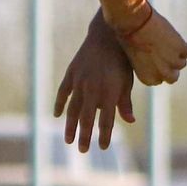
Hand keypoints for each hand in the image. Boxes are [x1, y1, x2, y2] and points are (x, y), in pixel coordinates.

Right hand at [54, 24, 135, 151]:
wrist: (108, 35)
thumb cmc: (122, 60)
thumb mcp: (127, 81)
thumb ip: (125, 102)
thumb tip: (129, 121)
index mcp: (109, 92)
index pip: (106, 120)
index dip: (105, 135)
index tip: (103, 147)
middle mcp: (93, 89)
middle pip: (87, 118)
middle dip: (84, 136)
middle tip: (82, 150)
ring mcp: (80, 81)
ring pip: (72, 109)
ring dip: (70, 126)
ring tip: (68, 139)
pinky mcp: (71, 73)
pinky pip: (63, 92)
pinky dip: (59, 104)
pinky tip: (56, 115)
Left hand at [113, 6, 186, 86]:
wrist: (135, 23)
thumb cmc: (129, 37)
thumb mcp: (134, 57)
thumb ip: (146, 64)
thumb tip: (155, 61)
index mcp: (148, 78)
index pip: (159, 80)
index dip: (159, 70)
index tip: (156, 60)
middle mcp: (162, 74)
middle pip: (173, 77)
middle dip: (170, 67)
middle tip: (166, 54)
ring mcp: (173, 62)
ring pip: (181, 63)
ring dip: (176, 55)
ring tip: (169, 43)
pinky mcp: (181, 49)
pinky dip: (184, 45)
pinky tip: (176, 38)